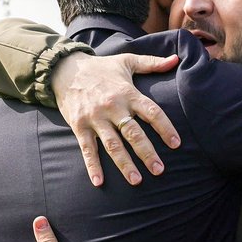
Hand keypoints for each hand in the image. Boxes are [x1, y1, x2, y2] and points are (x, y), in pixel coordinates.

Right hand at [50, 52, 181, 186]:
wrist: (64, 68)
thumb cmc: (101, 67)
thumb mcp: (127, 61)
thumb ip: (152, 63)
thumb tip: (176, 59)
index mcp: (127, 93)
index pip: (151, 112)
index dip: (165, 128)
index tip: (176, 144)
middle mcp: (112, 107)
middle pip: (133, 133)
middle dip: (147, 153)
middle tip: (159, 170)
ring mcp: (95, 118)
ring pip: (112, 145)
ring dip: (124, 164)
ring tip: (137, 180)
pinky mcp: (79, 126)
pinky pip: (87, 149)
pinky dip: (92, 166)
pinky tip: (99, 182)